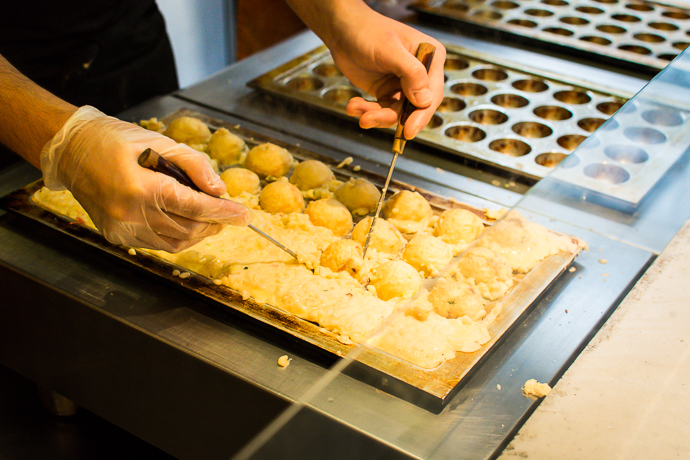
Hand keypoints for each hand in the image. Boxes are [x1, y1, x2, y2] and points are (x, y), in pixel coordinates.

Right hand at [41, 106, 248, 251]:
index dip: (223, 212)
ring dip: (198, 232)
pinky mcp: (116, 236)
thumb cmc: (114, 140)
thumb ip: (194, 165)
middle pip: (188, 229)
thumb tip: (219, 190)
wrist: (71, 151)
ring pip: (175, 242)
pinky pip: (157, 243)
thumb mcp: (158, 142)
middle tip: (228, 213)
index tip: (243, 215)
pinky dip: (177, 236)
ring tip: (210, 218)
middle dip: (213, 222)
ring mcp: (121, 229)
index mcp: (140, 188)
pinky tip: (185, 221)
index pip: (194, 207)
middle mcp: (130, 214)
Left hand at [327, 5, 445, 139]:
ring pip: (395, 112)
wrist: (342, 30)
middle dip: (390, 117)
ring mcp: (402, 85)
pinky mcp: (385, 91)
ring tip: (357, 110)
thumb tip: (425, 100)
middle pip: (413, 108)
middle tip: (369, 120)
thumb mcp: (390, 50)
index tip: (409, 130)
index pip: (432, 93)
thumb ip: (411, 73)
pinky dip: (366, 111)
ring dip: (374, 115)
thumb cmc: (367, 31)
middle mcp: (419, 75)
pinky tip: (353, 106)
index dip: (421, 114)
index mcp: (430, 59)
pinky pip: (380, 109)